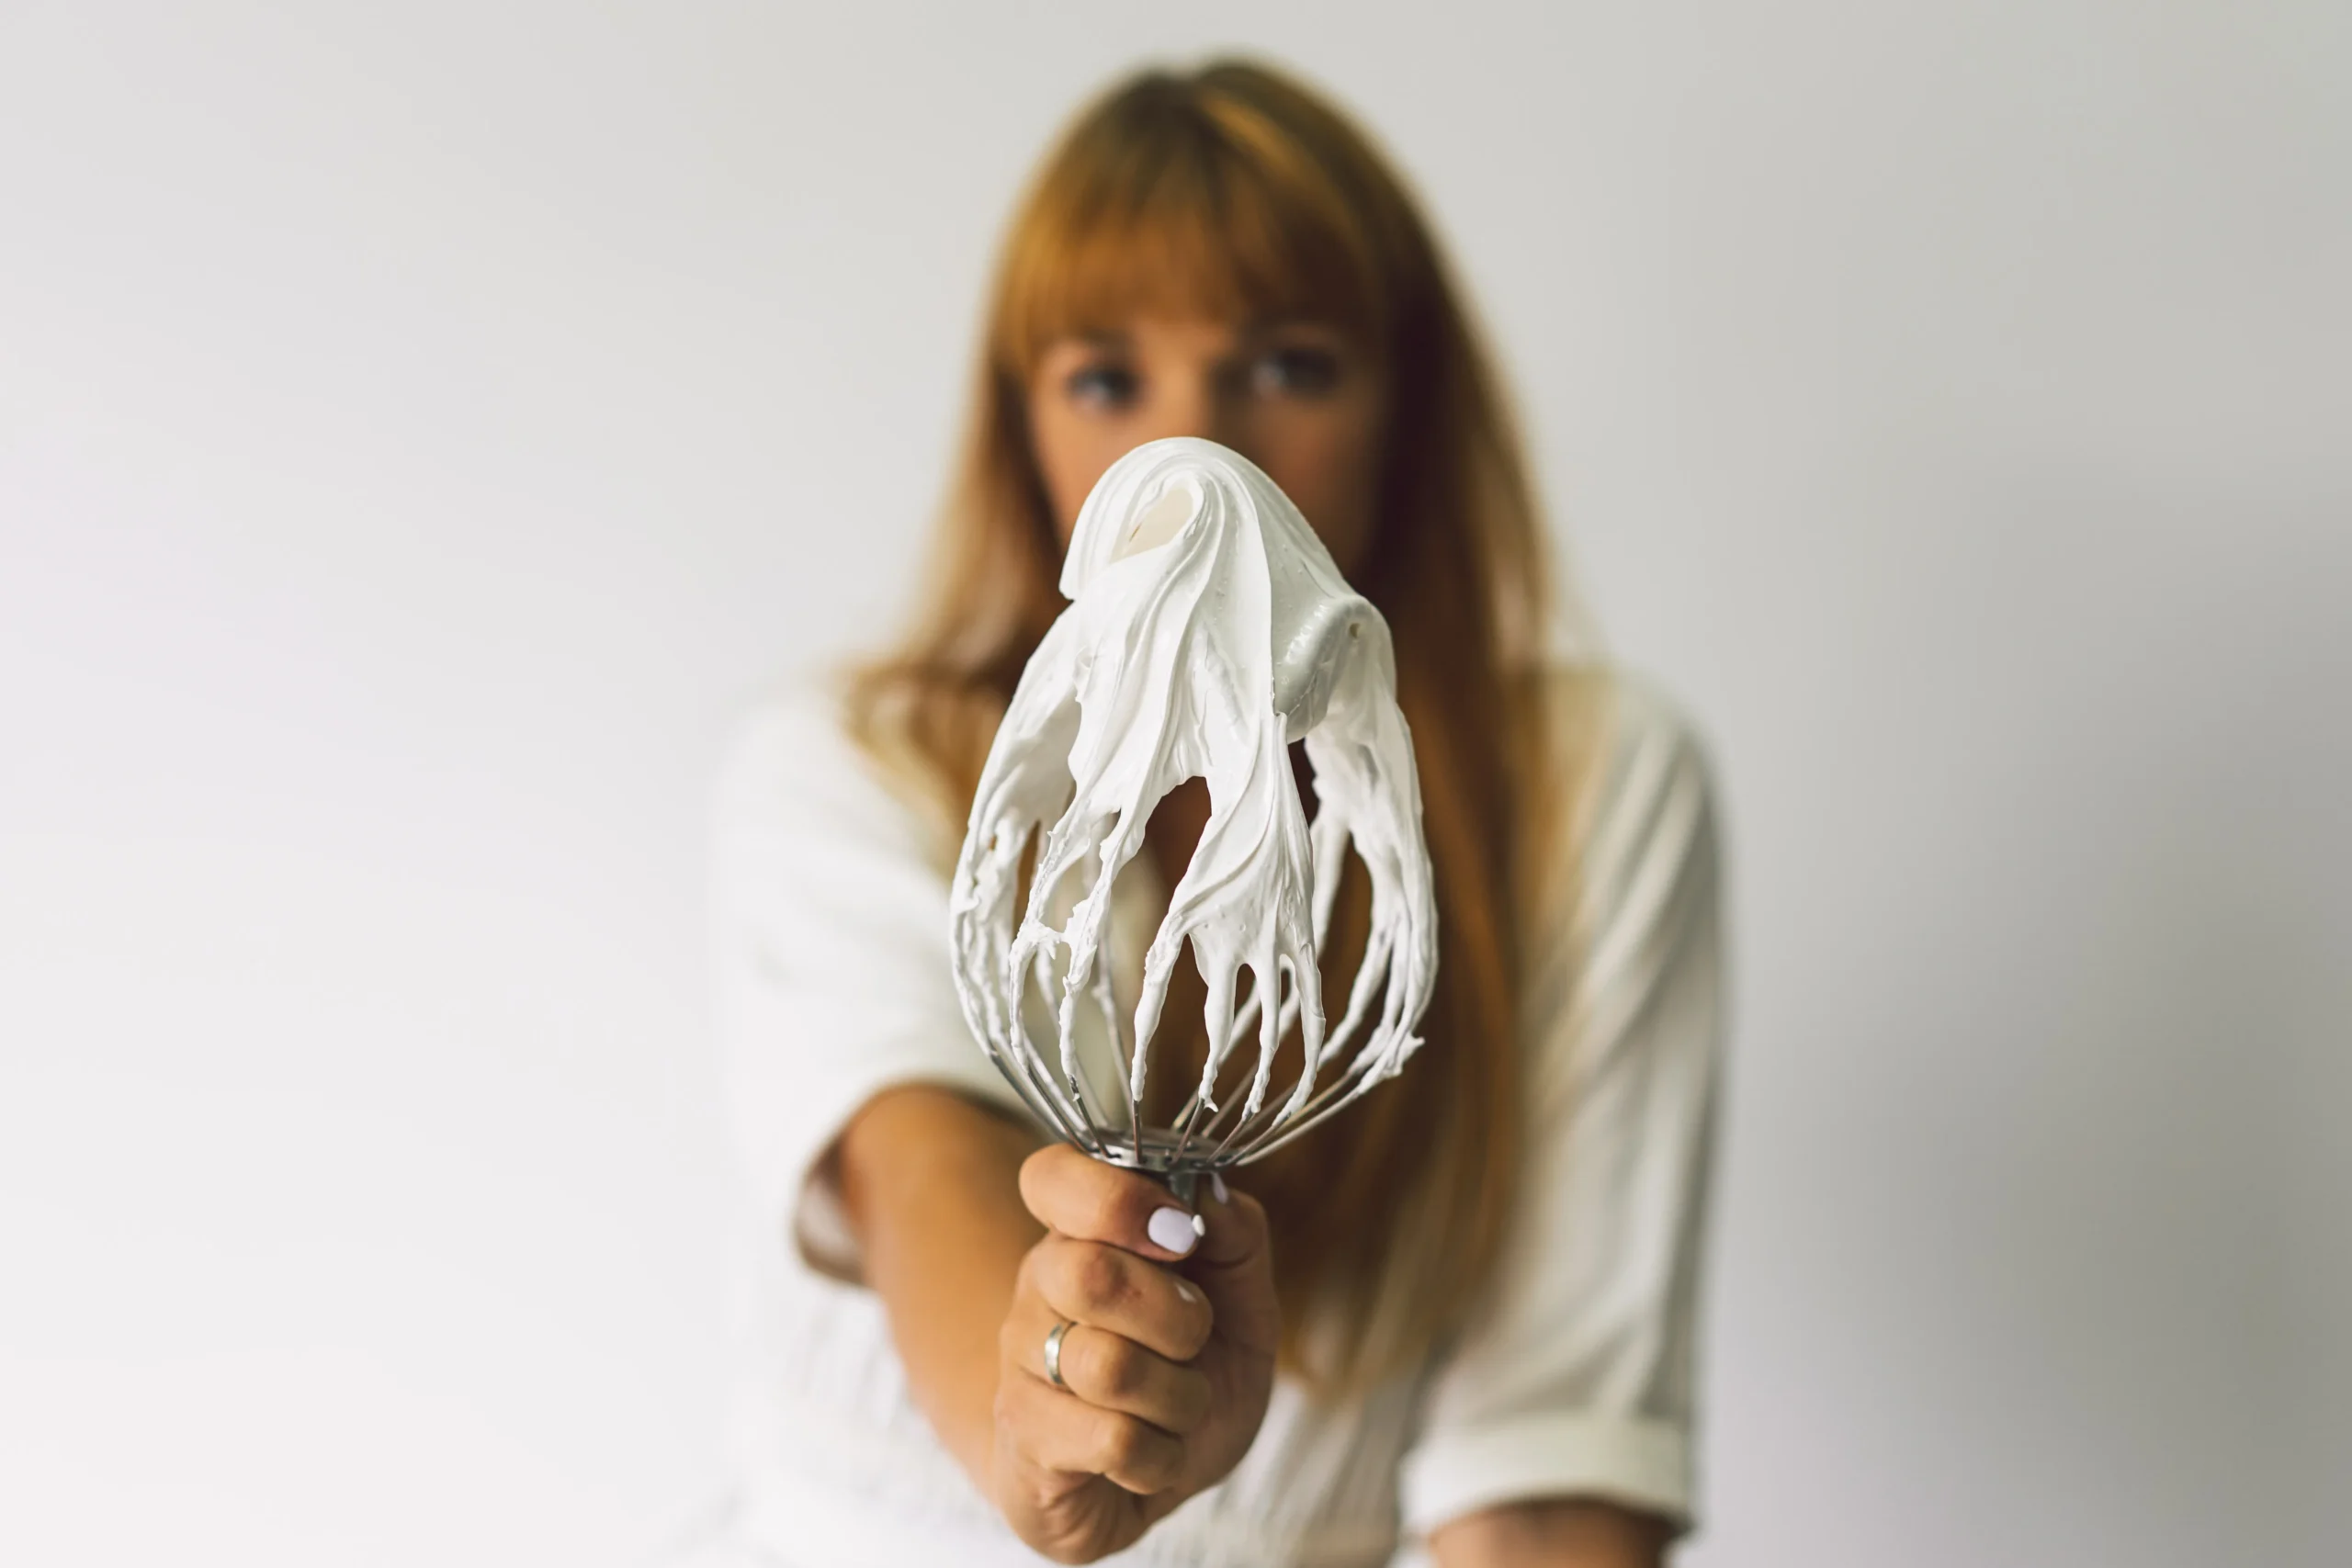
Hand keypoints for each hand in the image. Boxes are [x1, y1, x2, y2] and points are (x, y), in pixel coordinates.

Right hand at [987, 1144, 1277, 1562]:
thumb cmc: (1196, 1373)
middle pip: (1092, 1276)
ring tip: (1177, 1405)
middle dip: (1179, 1320)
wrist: (1156, 1478)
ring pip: (1108, 1367)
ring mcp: (1021, 1364)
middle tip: (1194, 1341)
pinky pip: (1113, 1441)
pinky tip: (1151, 1453)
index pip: (1051, 1176)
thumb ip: (1234, 1233)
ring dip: (1181, 1397)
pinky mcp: (1025, 1439)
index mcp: (1083, 1233)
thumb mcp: (1243, 1298)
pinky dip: (1161, 1456)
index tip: (1180, 1235)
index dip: (1118, 1199)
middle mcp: (1038, 1288)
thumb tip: (1207, 1193)